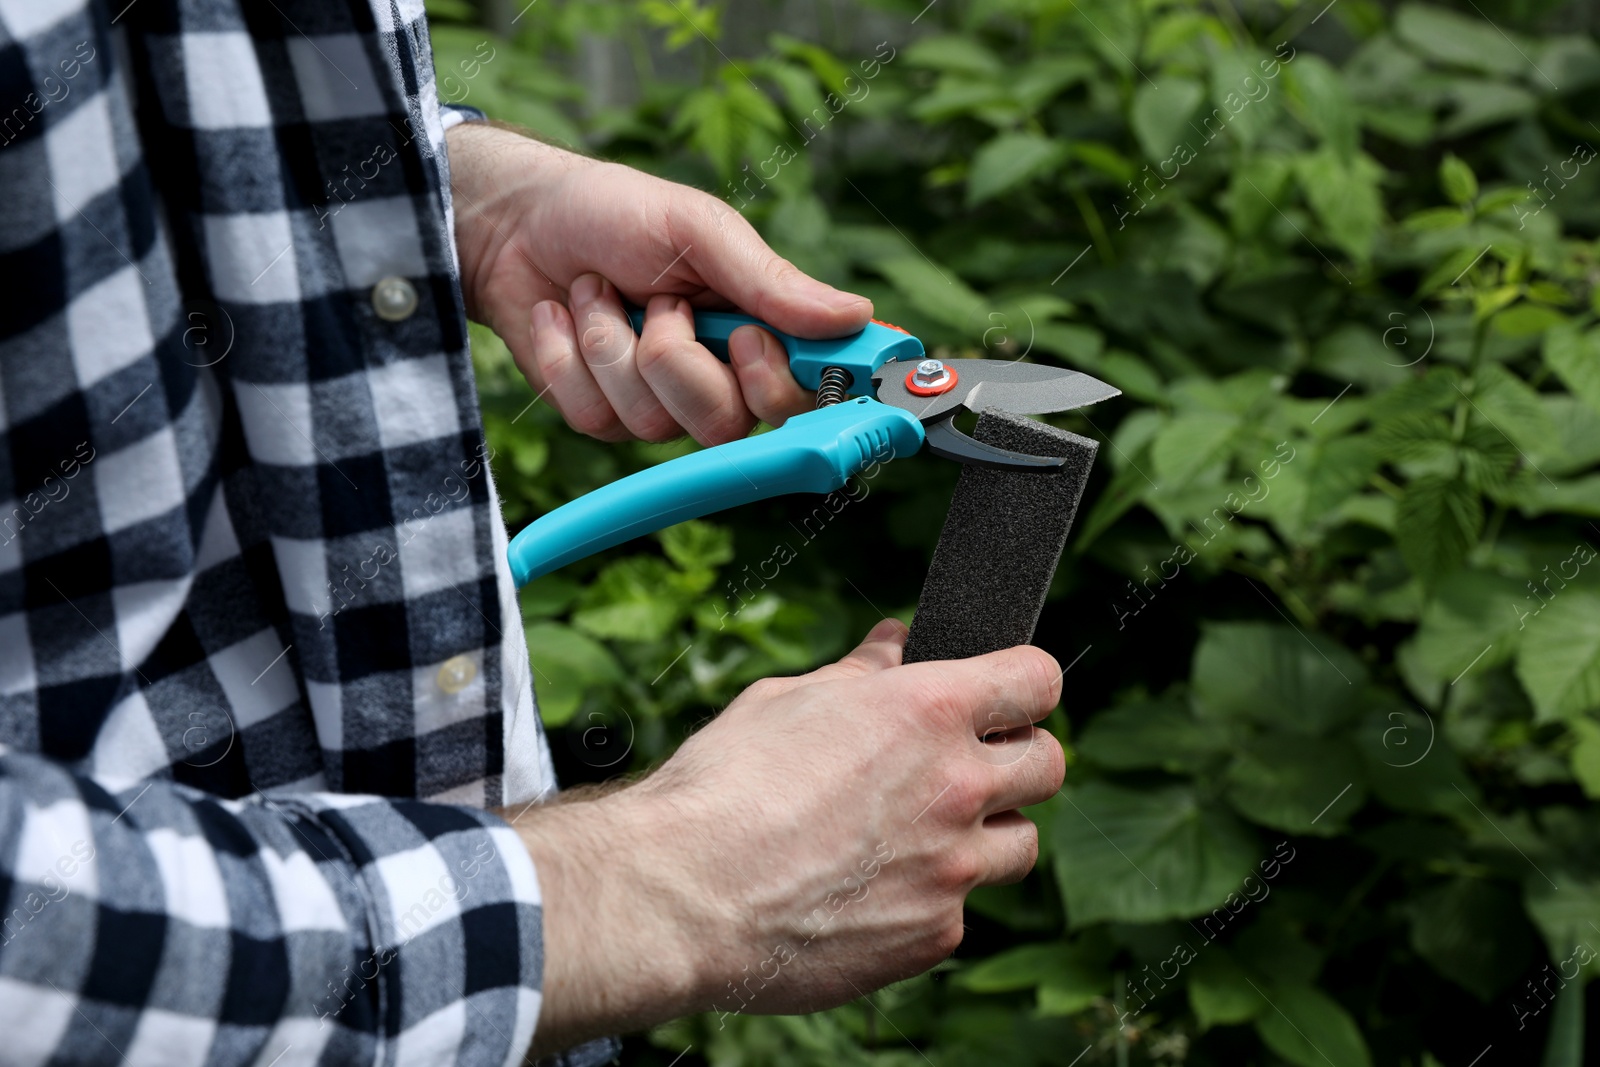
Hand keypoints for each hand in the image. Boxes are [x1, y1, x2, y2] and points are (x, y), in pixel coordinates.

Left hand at [446, 123, 872, 444]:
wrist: (517, 224)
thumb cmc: (619, 214)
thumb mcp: (699, 229)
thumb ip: (771, 281)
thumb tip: (857, 317)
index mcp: (763, 328)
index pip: (807, 392)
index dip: (789, 386)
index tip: (752, 341)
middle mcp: (722, 378)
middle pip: (729, 424)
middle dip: (679, 358)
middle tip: (663, 302)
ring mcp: (662, 405)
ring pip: (655, 421)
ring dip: (612, 343)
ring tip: (600, 292)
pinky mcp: (603, 418)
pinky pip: (596, 419)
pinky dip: (569, 356)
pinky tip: (563, 316)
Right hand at [501, 620, 1064, 1054]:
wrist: (681, 896)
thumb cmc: (722, 787)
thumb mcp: (787, 700)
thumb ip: (860, 675)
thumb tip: (896, 645)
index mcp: (928, 709)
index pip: (1036, 679)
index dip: (1023, 684)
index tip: (1005, 696)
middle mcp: (957, 785)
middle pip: (1048, 764)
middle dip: (1013, 759)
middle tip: (963, 767)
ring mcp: (954, 868)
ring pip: (1019, 844)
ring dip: (983, 834)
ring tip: (916, 836)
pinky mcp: (934, 935)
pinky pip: (958, 910)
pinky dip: (927, 899)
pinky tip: (867, 892)